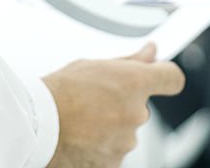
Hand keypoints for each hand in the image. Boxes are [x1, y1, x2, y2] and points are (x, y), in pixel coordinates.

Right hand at [42, 43, 184, 167]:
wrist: (37, 125)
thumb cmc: (60, 92)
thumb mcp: (93, 64)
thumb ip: (129, 61)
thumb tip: (151, 52)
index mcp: (134, 83)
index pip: (171, 78)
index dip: (166, 75)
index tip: (161, 75)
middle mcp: (136, 114)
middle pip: (141, 106)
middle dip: (124, 103)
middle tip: (95, 99)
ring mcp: (127, 142)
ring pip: (126, 130)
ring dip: (111, 125)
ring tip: (82, 118)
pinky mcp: (114, 163)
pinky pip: (114, 150)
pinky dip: (102, 144)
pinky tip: (82, 135)